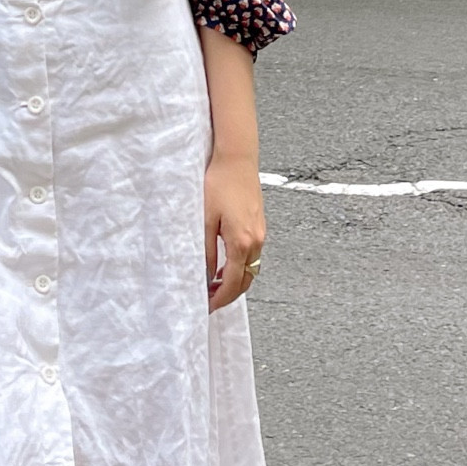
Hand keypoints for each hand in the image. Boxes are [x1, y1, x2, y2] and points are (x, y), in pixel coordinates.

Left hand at [204, 151, 265, 312]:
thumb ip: (206, 251)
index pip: (234, 283)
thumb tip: (206, 275)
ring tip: (215, 285)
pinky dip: (241, 266)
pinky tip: (226, 264)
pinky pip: (252, 255)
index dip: (220, 299)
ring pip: (251, 269)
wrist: (237, 158)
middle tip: (210, 300)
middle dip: (229, 294)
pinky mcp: (259, 224)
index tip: (208, 307)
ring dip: (236, 281)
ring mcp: (261, 233)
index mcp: (242, 242)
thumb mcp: (205, 220)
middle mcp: (256, 240)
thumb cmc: (219, 183)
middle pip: (246, 280)